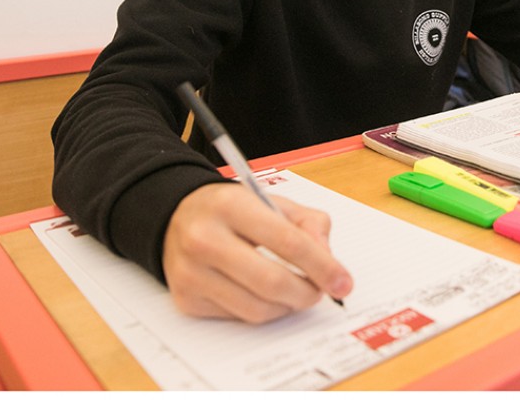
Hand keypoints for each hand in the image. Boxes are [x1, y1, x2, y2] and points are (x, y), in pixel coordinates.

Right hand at [162, 183, 353, 322]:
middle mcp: (205, 238)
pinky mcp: (186, 298)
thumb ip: (310, 225)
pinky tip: (265, 295)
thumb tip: (328, 263)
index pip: (287, 242)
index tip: (342, 282)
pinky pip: (239, 317)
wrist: (177, 217)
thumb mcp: (273, 202)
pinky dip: (263, 311)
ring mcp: (191, 272)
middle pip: (272, 282)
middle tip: (319, 292)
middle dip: (307, 293)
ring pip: (257, 308)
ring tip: (295, 292)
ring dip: (288, 306)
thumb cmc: (233, 211)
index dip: (322, 266)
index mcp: (231, 206)